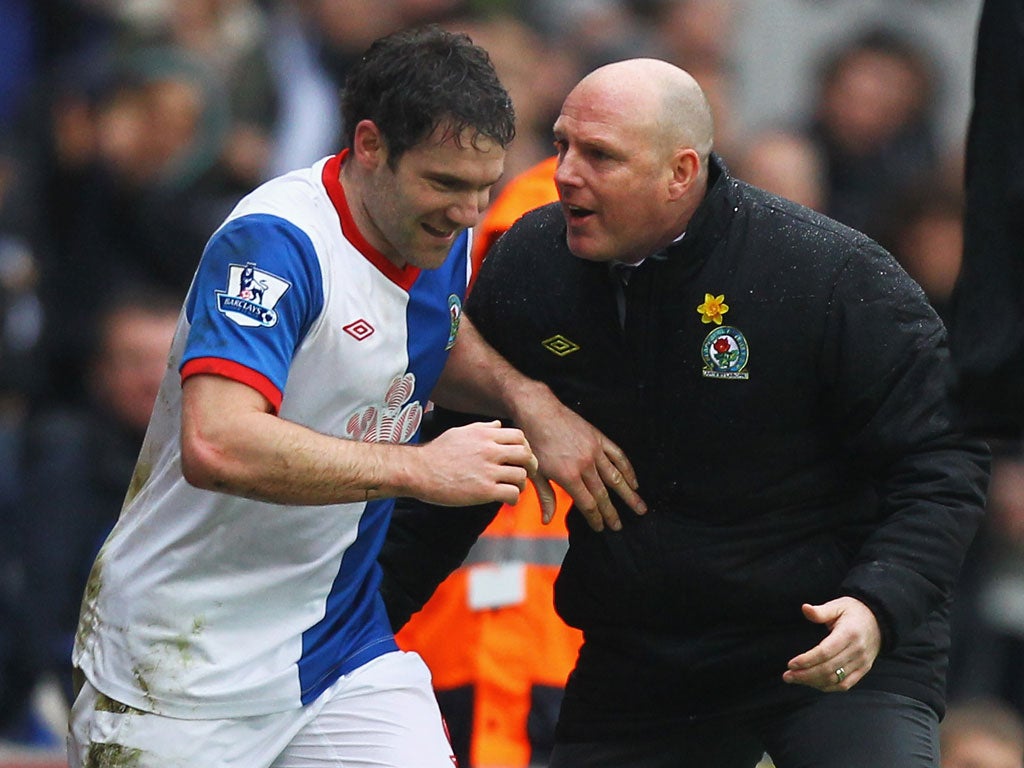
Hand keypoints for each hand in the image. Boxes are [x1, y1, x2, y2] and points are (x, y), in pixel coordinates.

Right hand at [414, 421, 536, 506]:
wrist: (418, 471)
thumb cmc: (437, 453)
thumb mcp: (460, 433)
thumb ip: (482, 429)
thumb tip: (498, 425)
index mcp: (484, 435)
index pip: (519, 436)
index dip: (524, 447)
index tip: (520, 458)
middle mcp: (489, 450)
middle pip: (526, 455)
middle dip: (529, 465)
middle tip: (525, 473)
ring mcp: (487, 470)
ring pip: (521, 476)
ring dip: (521, 484)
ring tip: (513, 488)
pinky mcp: (484, 491)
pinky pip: (512, 494)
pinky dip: (513, 498)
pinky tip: (506, 500)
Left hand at [514, 392, 645, 531]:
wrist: (539, 412)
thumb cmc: (534, 443)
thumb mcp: (536, 472)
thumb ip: (545, 497)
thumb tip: (547, 520)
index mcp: (568, 476)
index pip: (588, 504)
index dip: (596, 518)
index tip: (602, 528)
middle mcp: (585, 465)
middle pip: (603, 495)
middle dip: (612, 513)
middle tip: (620, 526)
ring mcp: (594, 451)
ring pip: (616, 477)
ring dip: (629, 494)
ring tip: (640, 507)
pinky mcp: (599, 438)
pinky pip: (618, 456)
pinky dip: (628, 470)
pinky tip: (634, 482)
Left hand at [782, 597, 881, 691]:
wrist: (879, 620)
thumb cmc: (854, 611)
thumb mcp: (838, 605)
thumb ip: (821, 611)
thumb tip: (805, 608)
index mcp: (849, 633)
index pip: (825, 652)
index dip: (807, 660)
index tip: (791, 664)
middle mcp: (857, 651)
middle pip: (828, 669)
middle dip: (805, 675)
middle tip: (787, 676)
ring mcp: (862, 662)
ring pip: (835, 679)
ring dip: (813, 682)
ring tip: (794, 679)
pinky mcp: (863, 670)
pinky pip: (844, 685)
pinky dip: (827, 686)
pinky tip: (812, 683)